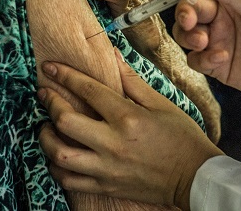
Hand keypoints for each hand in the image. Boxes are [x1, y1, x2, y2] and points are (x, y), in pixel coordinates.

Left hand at [38, 55, 222, 210]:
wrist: (194, 177)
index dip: (66, 75)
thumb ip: (132, 80)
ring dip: (47, 138)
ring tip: (47, 127)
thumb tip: (113, 55)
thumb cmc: (182, 138)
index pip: (88, 91)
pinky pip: (69, 180)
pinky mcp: (106, 186)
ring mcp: (107, 168)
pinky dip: (57, 167)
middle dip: (50, 103)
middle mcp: (113, 143)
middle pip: (66, 122)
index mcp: (128, 118)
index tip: (51, 68)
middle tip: (45, 94)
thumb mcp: (162, 103)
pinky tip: (58, 155)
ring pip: (61, 155)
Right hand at [154, 0, 240, 104]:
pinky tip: (220, 58)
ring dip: (190, 37)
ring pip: (185, 35)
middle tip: (190, 21)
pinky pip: (196, 60)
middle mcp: (221, 15)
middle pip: (188, 9)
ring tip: (205, 41)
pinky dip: (202, 59)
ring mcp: (217, 39)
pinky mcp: (217, 64)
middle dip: (184, 13)